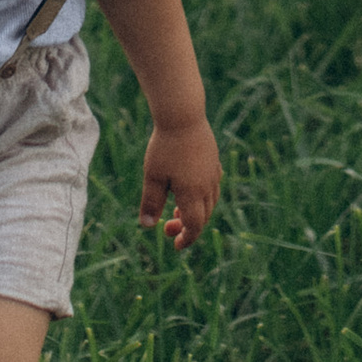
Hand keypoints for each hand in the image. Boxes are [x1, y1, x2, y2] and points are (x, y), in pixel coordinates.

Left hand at [139, 115, 221, 251]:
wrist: (183, 115)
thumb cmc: (164, 147)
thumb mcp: (153, 176)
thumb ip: (151, 203)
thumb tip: (147, 227)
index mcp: (193, 193)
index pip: (195, 226)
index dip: (187, 239)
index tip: (175, 245)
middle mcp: (208, 186)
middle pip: (204, 216)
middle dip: (188, 226)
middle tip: (168, 227)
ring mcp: (213, 172)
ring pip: (210, 202)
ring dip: (196, 211)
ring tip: (176, 209)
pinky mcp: (214, 160)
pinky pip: (213, 185)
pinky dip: (203, 196)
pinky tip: (190, 188)